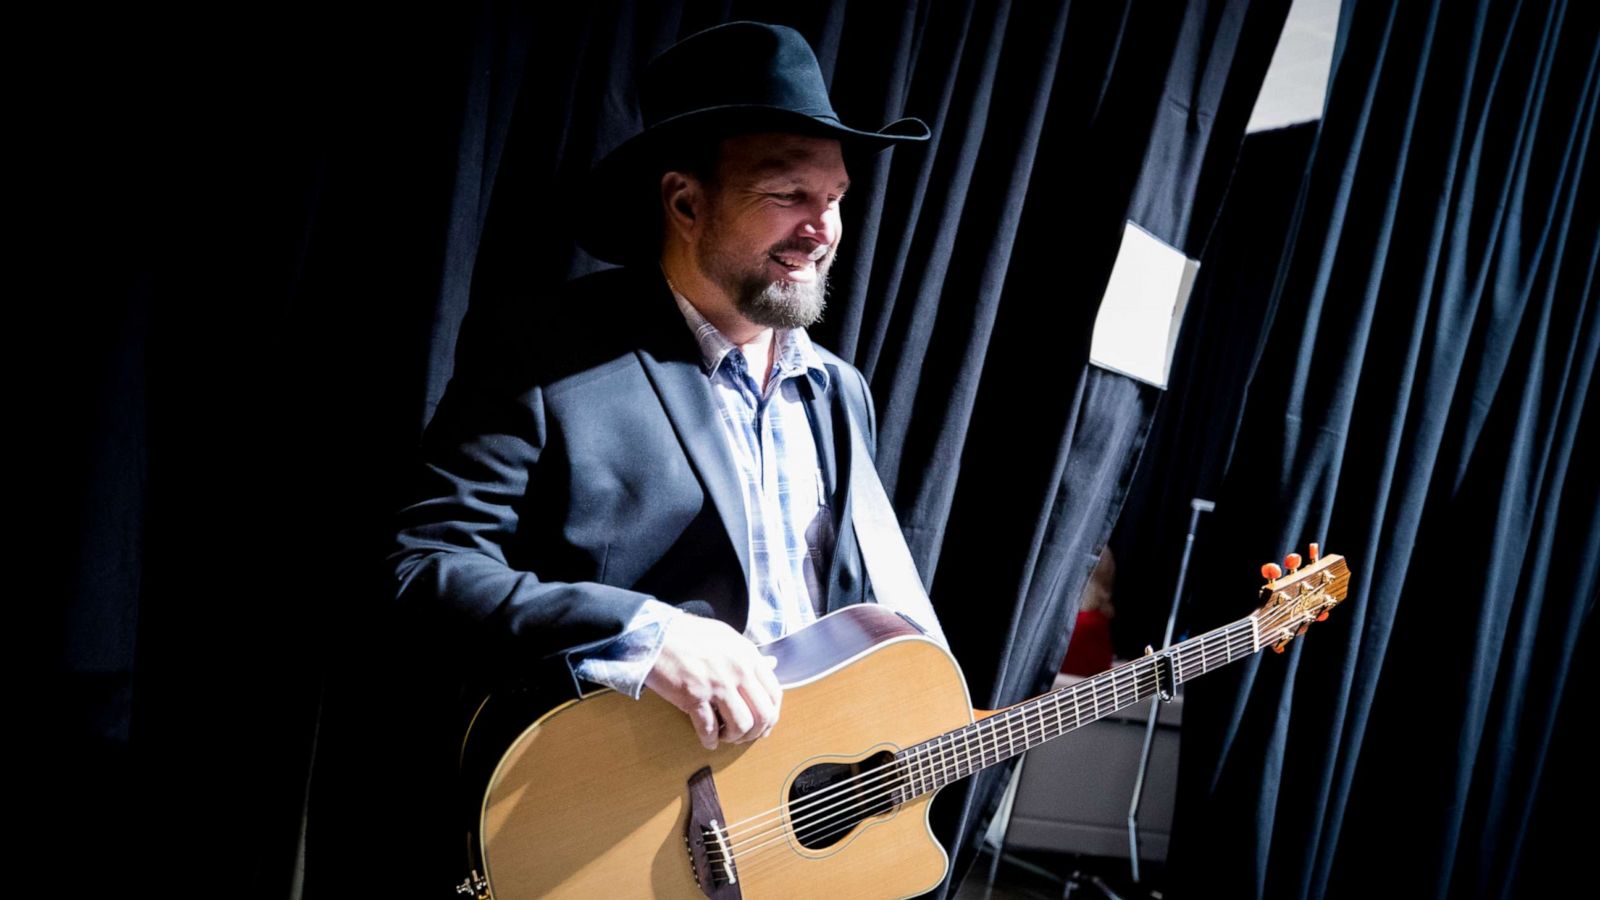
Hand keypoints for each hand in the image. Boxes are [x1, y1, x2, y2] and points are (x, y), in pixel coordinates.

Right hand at [645, 614, 781, 749]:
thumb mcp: (726, 637)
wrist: (654, 633)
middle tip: (744, 735)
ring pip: (741, 725)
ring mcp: (716, 683)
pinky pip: (709, 728)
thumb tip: (772, 664)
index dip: (771, 715)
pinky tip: (708, 740)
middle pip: (763, 714)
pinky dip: (710, 739)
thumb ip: (749, 654)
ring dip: (734, 737)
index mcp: (748, 655)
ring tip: (724, 735)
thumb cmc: (688, 634)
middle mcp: (737, 670)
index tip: (762, 723)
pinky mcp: (693, 696)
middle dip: (756, 732)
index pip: (774, 693)